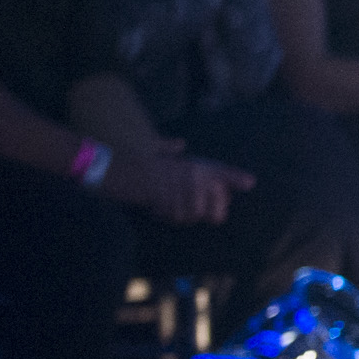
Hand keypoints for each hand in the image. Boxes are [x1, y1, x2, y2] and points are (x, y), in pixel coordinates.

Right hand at [105, 141, 251, 224]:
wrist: (107, 167)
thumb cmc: (129, 160)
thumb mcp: (151, 151)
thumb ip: (166, 148)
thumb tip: (178, 143)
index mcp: (186, 163)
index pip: (217, 170)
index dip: (234, 177)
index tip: (250, 182)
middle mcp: (185, 174)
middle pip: (211, 200)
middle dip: (210, 211)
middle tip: (202, 213)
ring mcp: (174, 186)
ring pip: (192, 212)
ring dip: (183, 215)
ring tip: (170, 208)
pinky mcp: (160, 197)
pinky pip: (172, 215)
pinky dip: (167, 215)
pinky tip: (157, 210)